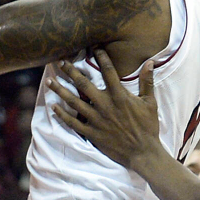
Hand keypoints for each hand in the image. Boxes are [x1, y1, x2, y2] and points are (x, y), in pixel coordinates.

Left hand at [49, 52, 160, 169]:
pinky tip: (54, 107)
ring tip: (49, 81)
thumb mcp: (150, 103)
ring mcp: (96, 120)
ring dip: (60, 91)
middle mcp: (105, 105)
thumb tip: (150, 62)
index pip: (108, 71)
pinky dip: (62, 115)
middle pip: (84, 84)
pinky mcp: (92, 133)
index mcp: (119, 96)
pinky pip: (73, 123)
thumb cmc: (148, 127)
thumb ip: (147, 81)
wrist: (143, 153)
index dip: (100, 56)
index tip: (92, 46)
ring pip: (74, 102)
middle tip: (59, 61)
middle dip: (70, 71)